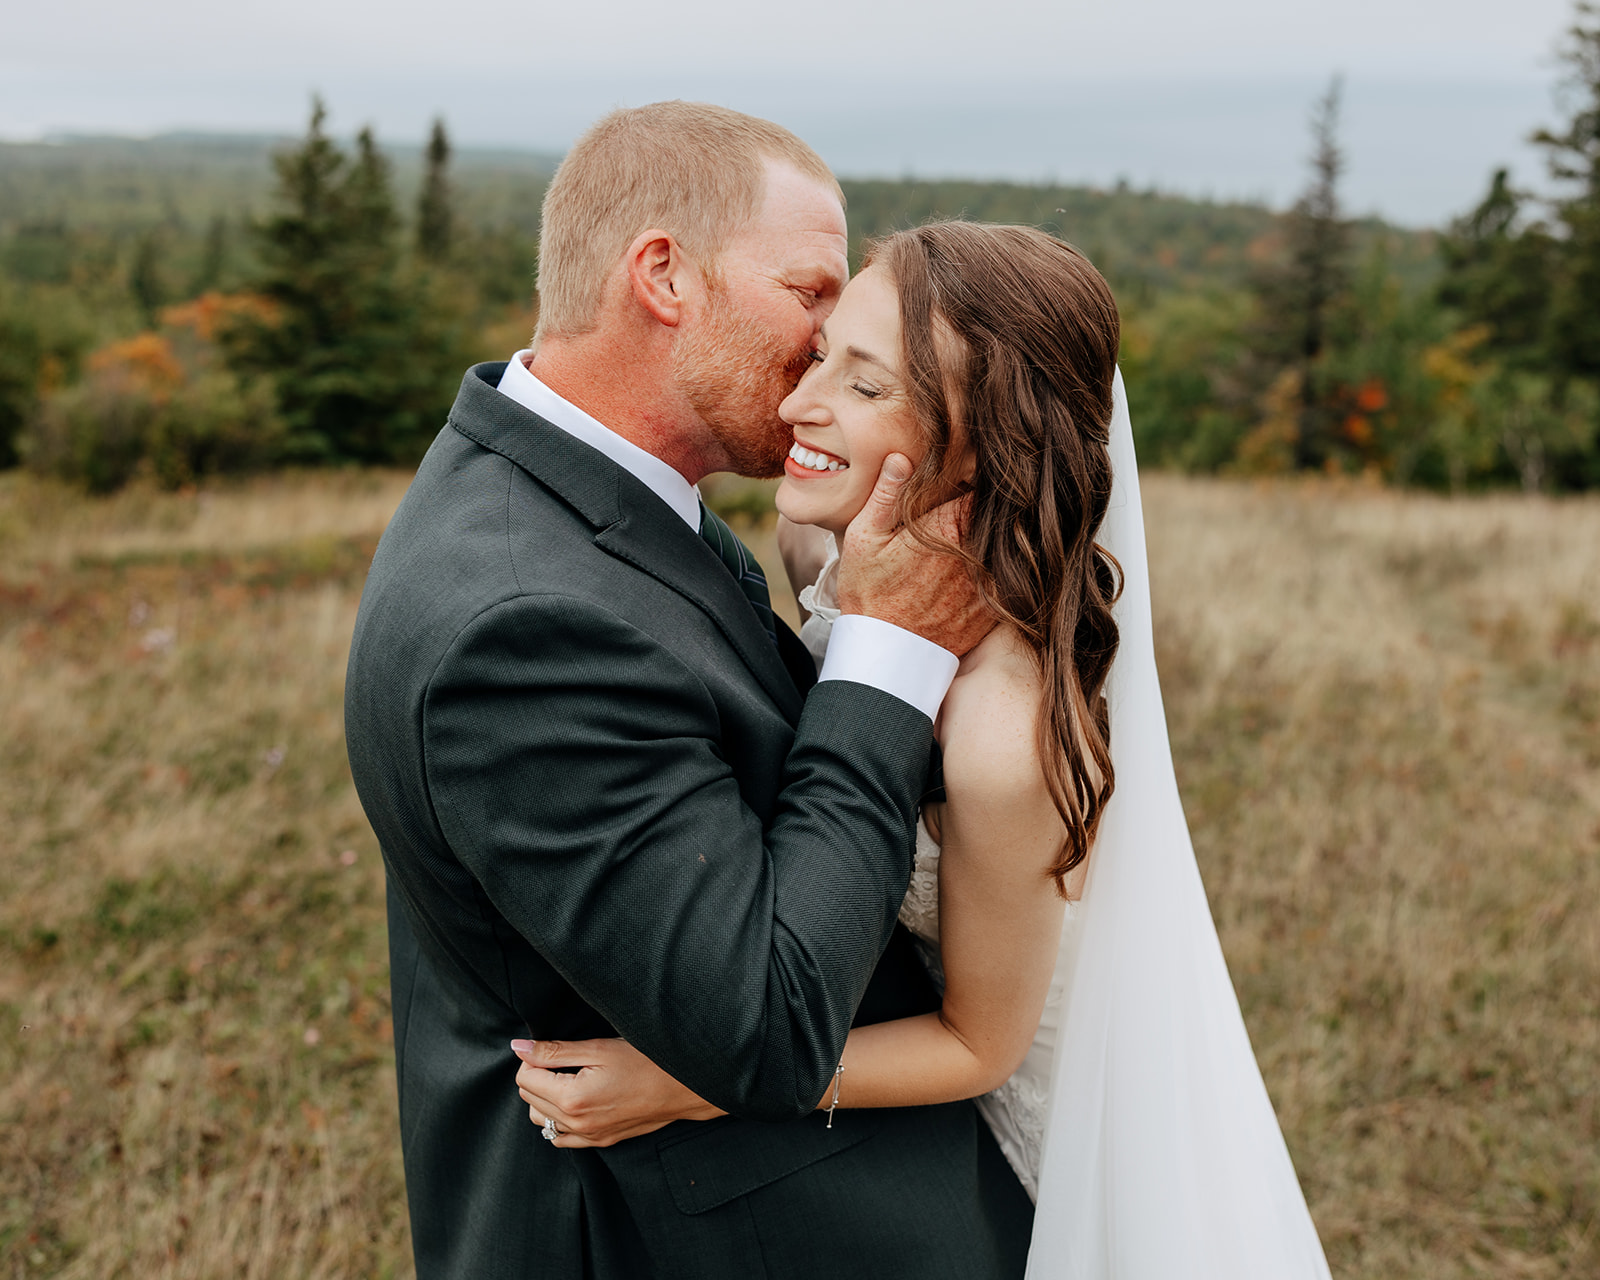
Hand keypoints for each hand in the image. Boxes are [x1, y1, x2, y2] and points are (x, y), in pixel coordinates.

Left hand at [512, 1037, 724, 1148]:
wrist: (683, 1086)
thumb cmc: (646, 1061)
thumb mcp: (598, 1048)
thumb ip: (554, 1050)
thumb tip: (518, 1046)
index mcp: (572, 1098)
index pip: (524, 1078)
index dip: (533, 1058)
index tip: (552, 1048)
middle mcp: (576, 1123)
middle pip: (529, 1098)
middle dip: (537, 1075)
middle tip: (563, 1058)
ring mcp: (588, 1137)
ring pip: (541, 1119)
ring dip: (545, 1097)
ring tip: (569, 1077)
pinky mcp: (599, 1142)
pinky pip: (561, 1137)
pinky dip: (558, 1119)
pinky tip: (576, 1100)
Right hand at [837, 454, 992, 656]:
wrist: (885, 655)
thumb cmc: (869, 595)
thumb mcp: (863, 539)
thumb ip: (886, 496)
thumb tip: (901, 457)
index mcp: (947, 528)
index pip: (982, 488)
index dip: (978, 480)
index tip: (970, 478)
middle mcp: (975, 553)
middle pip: (999, 518)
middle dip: (990, 509)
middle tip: (972, 506)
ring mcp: (987, 582)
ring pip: (1006, 549)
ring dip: (998, 541)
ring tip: (978, 540)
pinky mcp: (992, 609)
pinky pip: (1008, 580)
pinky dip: (1001, 572)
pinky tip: (979, 572)